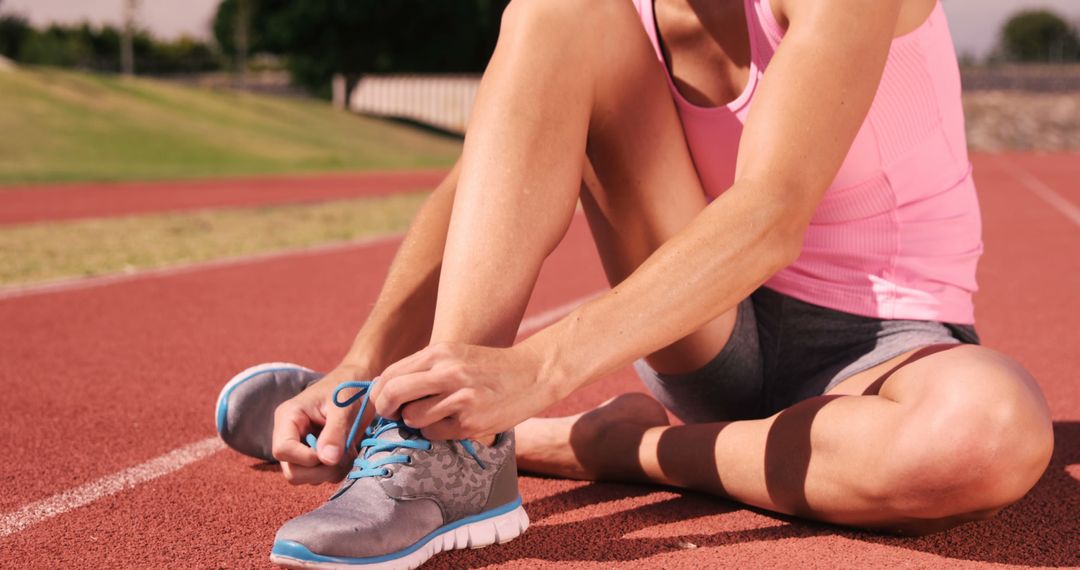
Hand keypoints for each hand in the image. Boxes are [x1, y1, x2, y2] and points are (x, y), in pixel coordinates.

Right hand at [271, 364, 370, 484]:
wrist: (359, 384)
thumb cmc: (348, 389)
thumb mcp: (343, 407)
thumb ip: (335, 432)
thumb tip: (327, 460)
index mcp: (288, 418)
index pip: (282, 450)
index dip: (305, 458)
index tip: (330, 452)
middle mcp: (290, 436)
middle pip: (292, 472)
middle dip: (320, 470)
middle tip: (344, 455)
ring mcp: (301, 449)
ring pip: (307, 478)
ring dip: (332, 471)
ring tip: (349, 450)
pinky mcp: (315, 457)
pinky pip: (321, 477)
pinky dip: (337, 470)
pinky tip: (349, 453)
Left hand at [371, 342, 556, 440]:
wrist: (533, 374)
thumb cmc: (489, 367)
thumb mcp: (455, 355)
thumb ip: (423, 368)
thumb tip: (383, 388)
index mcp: (439, 352)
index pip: (390, 374)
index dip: (380, 393)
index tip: (383, 402)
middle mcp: (447, 373)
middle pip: (393, 395)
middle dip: (385, 409)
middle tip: (392, 415)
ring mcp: (459, 399)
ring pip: (412, 418)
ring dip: (415, 422)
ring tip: (433, 415)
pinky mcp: (470, 422)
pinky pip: (434, 433)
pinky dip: (437, 431)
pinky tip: (453, 421)